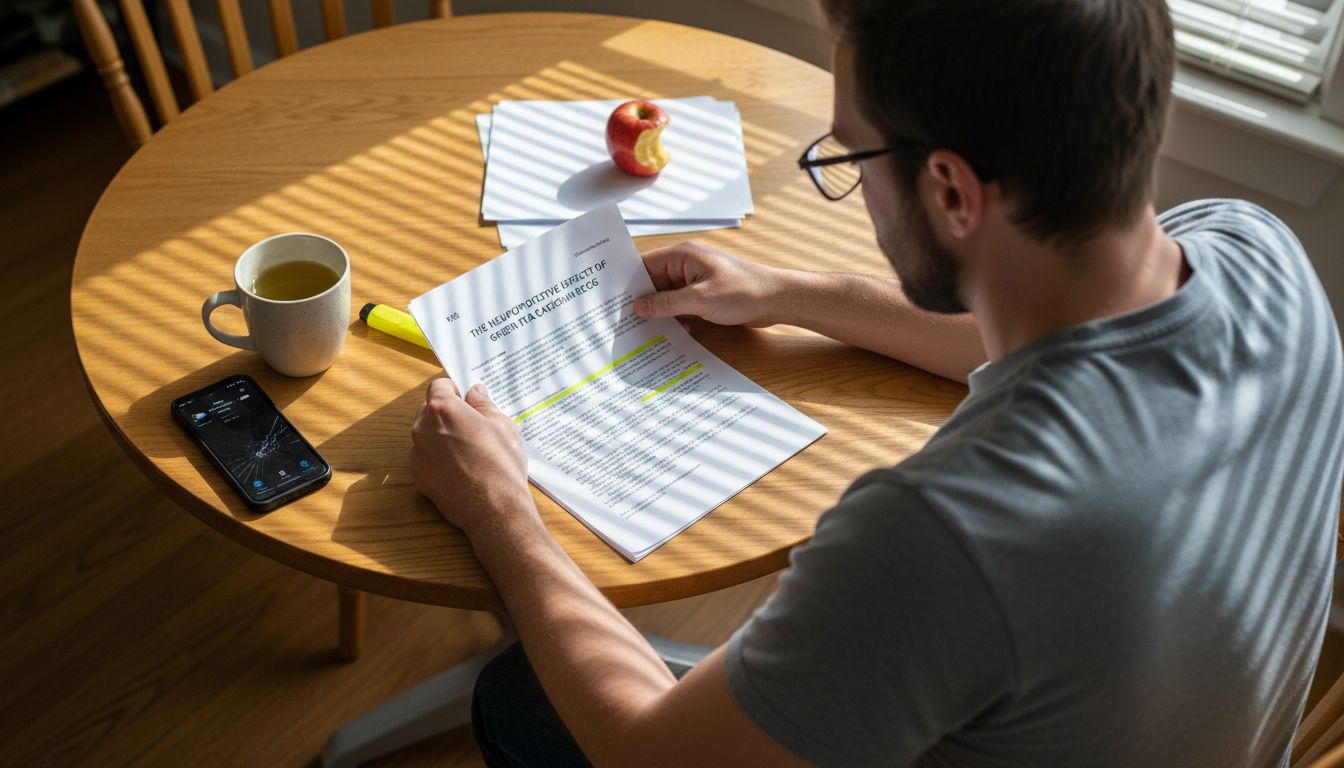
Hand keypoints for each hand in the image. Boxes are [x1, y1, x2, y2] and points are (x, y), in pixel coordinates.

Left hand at [410, 378, 533, 537]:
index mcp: (442, 408)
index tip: (466, 400)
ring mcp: (417, 454)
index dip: (454, 391)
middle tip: (471, 426)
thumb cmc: (500, 463)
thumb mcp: (501, 425)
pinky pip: (426, 458)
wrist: (494, 508)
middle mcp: (422, 428)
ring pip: (426, 435)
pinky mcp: (418, 476)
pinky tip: (461, 469)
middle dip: (446, 413)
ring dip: (441, 437)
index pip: (439, 386)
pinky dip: (438, 459)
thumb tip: (475, 392)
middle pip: (429, 410)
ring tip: (468, 451)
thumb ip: (483, 404)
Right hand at [633, 241, 783, 327]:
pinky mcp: (705, 294)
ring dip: (662, 313)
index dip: (628, 282)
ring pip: (667, 296)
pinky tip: (677, 331)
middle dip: (644, 302)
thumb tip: (638, 307)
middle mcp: (686, 264)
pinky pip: (681, 305)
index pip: (644, 265)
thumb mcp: (700, 299)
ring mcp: (696, 280)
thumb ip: (666, 303)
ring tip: (651, 331)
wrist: (777, 299)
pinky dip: (677, 317)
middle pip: (653, 282)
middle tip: (627, 322)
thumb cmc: (743, 291)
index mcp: (682, 255)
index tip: (613, 301)